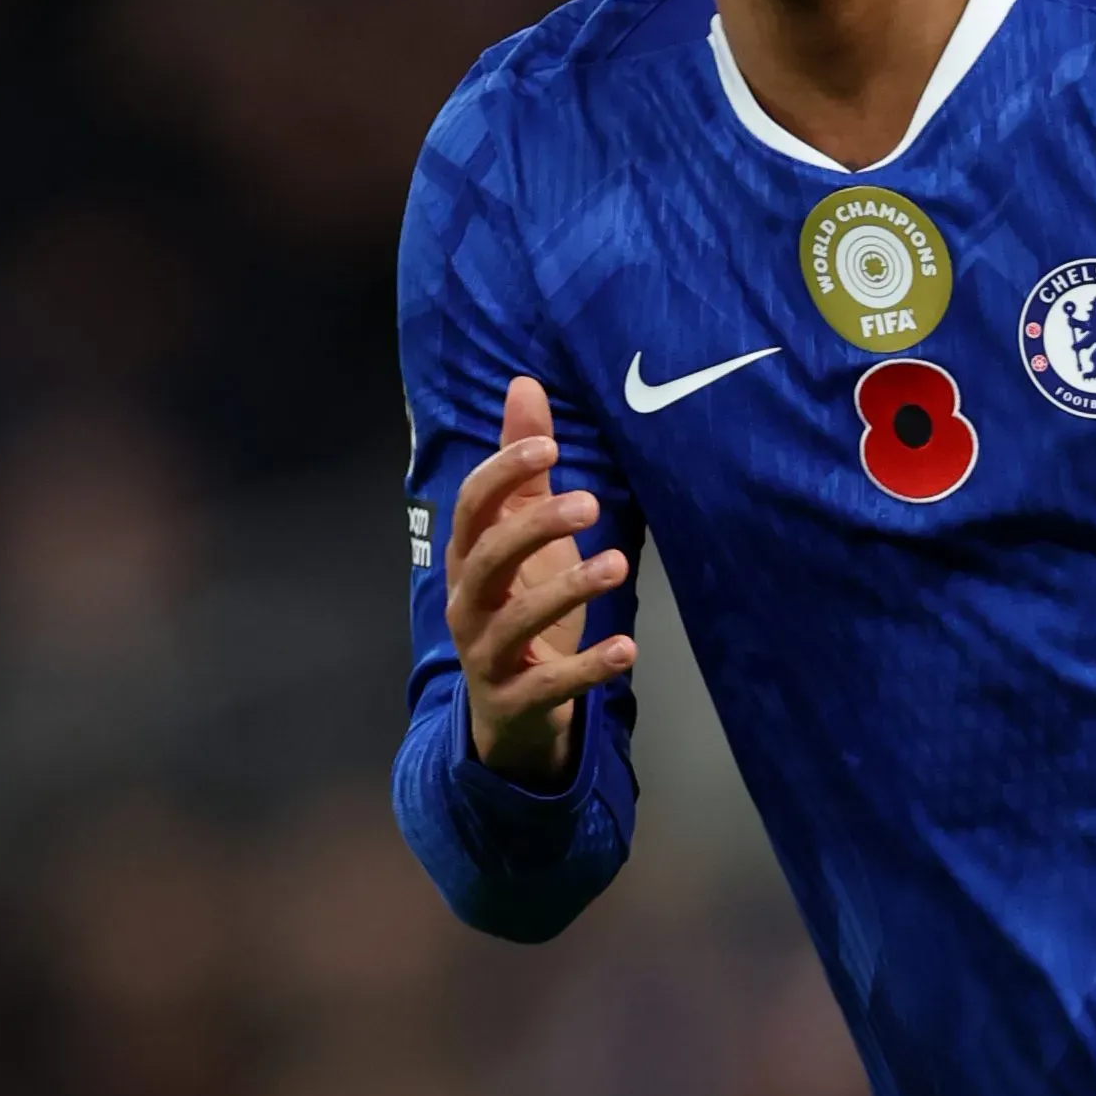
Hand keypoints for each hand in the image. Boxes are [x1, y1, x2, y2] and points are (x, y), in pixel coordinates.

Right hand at [445, 376, 636, 787]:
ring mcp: (485, 655)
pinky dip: (588, 667)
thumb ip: (523, 469)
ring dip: (568, 591)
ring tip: (617, 565)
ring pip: (514, 622)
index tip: (550, 446)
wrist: (510, 711)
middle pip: (485, 559)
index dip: (504, 473)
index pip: (472, 508)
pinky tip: (627, 649)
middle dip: (534, 528)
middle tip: (591, 504)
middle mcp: (467, 603)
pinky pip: (549, 684)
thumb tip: (525, 385)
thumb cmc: (522, 607)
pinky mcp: (514, 700)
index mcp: (467, 558)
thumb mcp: (526, 538)